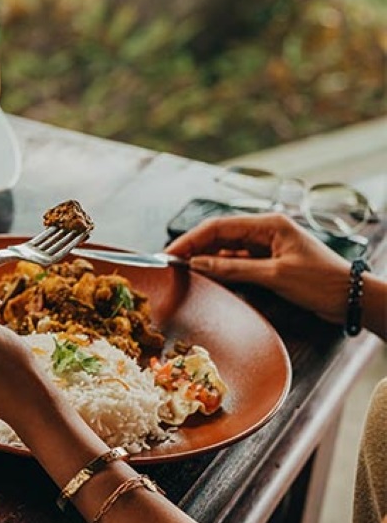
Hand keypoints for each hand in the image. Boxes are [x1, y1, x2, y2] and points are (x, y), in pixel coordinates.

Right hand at [165, 213, 350, 323]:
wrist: (352, 298)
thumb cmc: (322, 282)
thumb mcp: (274, 275)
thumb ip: (234, 269)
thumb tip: (198, 264)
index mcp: (269, 224)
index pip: (219, 226)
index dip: (191, 239)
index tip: (171, 253)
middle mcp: (265, 231)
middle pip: (219, 236)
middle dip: (194, 248)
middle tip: (170, 263)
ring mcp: (266, 247)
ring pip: (225, 251)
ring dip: (205, 260)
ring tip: (184, 271)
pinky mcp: (267, 263)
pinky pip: (236, 263)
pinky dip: (220, 270)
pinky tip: (207, 277)